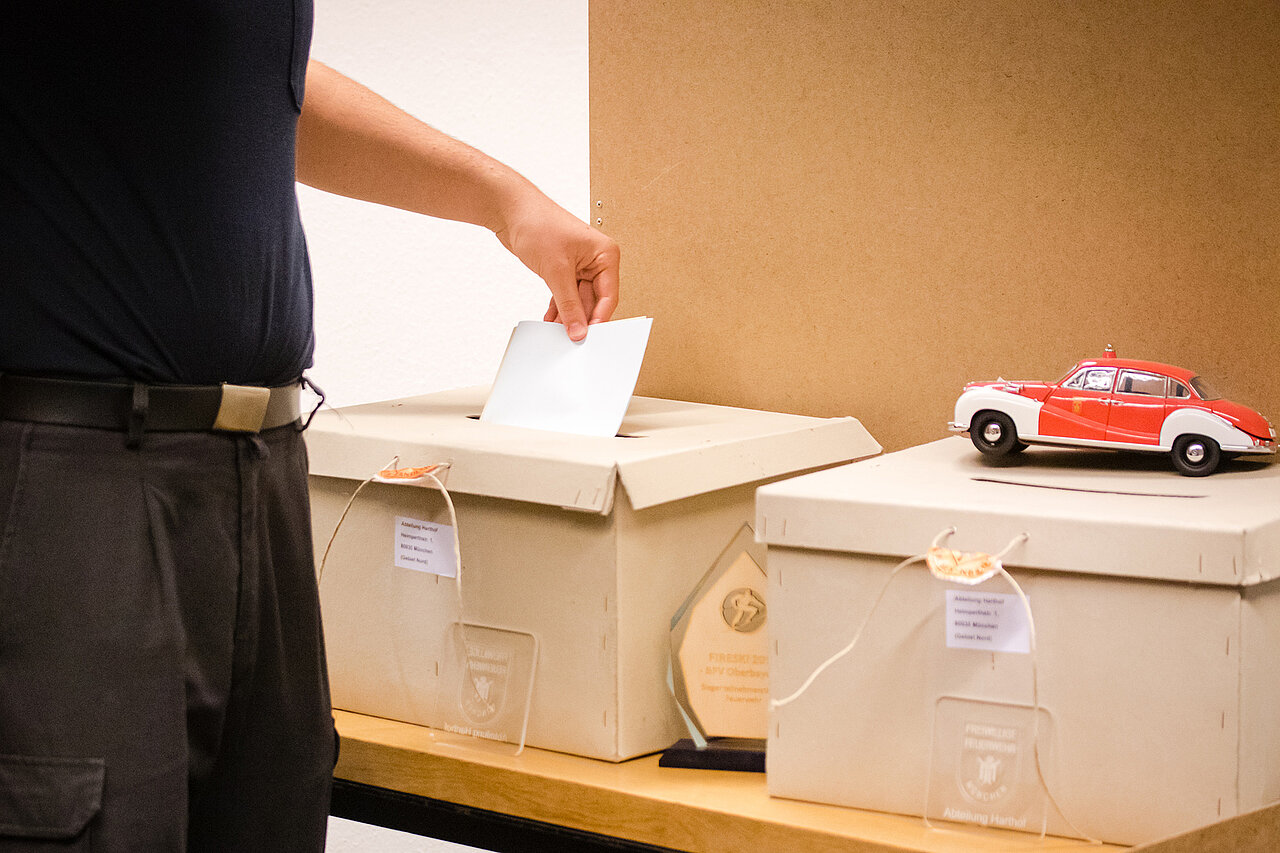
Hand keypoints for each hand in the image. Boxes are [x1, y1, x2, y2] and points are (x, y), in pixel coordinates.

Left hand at [495, 195, 619, 340]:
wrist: (510, 210)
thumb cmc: (538, 222)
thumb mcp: (556, 271)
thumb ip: (568, 304)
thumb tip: (578, 329)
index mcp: (605, 254)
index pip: (608, 296)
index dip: (599, 319)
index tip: (589, 337)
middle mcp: (595, 260)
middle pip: (594, 301)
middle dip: (581, 319)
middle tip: (571, 338)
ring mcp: (579, 265)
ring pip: (578, 300)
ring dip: (567, 315)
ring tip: (558, 331)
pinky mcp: (563, 269)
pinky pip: (565, 295)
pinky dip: (558, 308)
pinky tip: (551, 320)